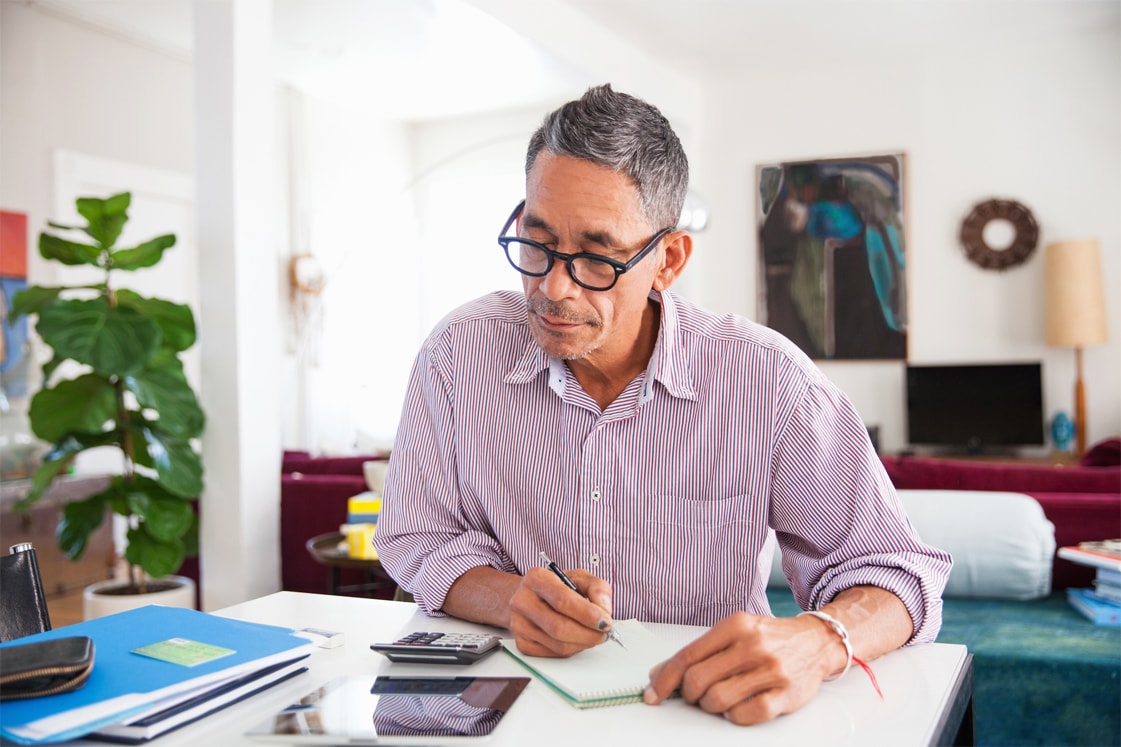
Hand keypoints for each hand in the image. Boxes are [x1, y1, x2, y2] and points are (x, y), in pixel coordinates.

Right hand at [508, 566, 614, 657]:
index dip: (587, 614)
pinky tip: (577, 639)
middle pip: (559, 627)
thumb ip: (597, 587)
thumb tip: (604, 610)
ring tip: (594, 635)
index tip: (606, 622)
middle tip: (604, 634)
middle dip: (588, 634)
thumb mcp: (579, 578)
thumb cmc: (557, 587)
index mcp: (536, 579)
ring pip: (558, 645)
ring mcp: (519, 624)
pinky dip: (572, 650)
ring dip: (583, 644)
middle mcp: (522, 601)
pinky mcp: (522, 643)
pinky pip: (553, 654)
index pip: (562, 600)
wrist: (531, 597)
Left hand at [642, 611, 842, 724]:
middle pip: (698, 680)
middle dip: (689, 695)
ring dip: (710, 706)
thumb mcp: (735, 632)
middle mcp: (752, 645)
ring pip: (719, 700)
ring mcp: (771, 670)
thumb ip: (701, 651)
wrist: (817, 641)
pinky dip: (734, 716)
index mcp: (734, 625)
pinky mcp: (786, 694)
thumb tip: (660, 674)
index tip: (653, 694)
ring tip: (718, 700)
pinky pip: (747, 715)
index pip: (687, 656)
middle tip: (694, 696)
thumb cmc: (769, 638)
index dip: (664, 679)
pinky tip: (737, 707)